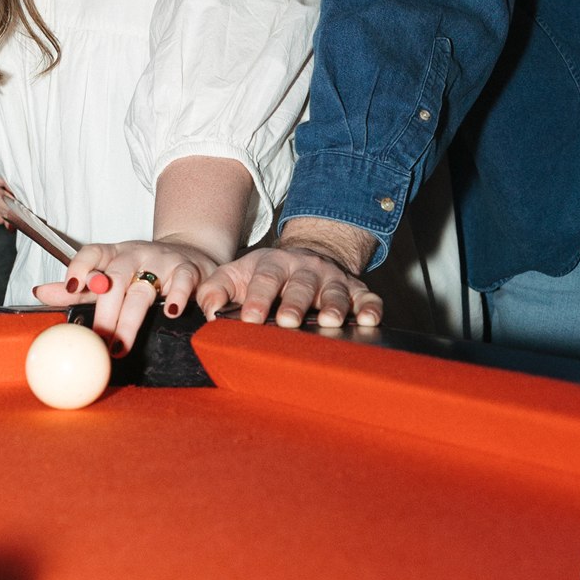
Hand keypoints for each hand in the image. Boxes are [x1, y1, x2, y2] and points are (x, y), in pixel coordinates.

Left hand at [31, 238, 216, 355]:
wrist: (189, 253)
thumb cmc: (143, 269)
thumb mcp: (110, 274)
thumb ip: (79, 287)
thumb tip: (40, 292)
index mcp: (113, 254)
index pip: (92, 253)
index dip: (80, 266)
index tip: (70, 287)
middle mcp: (135, 255)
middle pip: (116, 280)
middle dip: (105, 312)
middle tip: (96, 339)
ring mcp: (161, 261)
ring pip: (143, 289)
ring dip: (131, 318)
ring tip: (121, 345)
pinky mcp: (187, 270)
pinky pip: (182, 281)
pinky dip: (177, 297)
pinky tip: (172, 313)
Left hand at [196, 223, 382, 330]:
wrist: (305, 256)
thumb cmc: (265, 274)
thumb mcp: (235, 275)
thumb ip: (215, 290)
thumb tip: (207, 311)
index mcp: (273, 264)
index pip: (264, 278)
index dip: (257, 298)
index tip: (250, 319)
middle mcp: (305, 269)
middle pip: (301, 284)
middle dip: (294, 303)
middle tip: (287, 322)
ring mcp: (333, 278)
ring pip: (335, 290)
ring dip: (333, 306)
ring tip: (328, 322)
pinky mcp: (356, 289)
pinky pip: (368, 297)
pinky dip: (371, 308)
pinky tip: (370, 321)